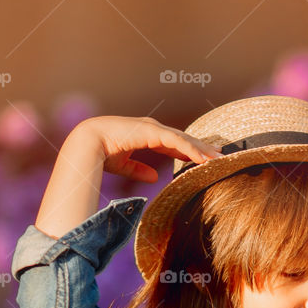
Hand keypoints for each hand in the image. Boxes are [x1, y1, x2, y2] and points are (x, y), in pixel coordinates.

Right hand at [75, 115, 224, 183]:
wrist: (87, 143)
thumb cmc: (101, 152)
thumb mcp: (123, 165)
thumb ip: (138, 170)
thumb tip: (153, 179)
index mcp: (146, 135)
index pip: (175, 143)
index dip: (190, 151)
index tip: (205, 159)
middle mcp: (152, 129)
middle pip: (184, 139)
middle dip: (202, 148)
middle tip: (220, 157)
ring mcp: (153, 129)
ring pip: (184, 140)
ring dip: (202, 150)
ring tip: (218, 159)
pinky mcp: (152, 132)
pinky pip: (177, 142)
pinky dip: (191, 150)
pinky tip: (203, 159)